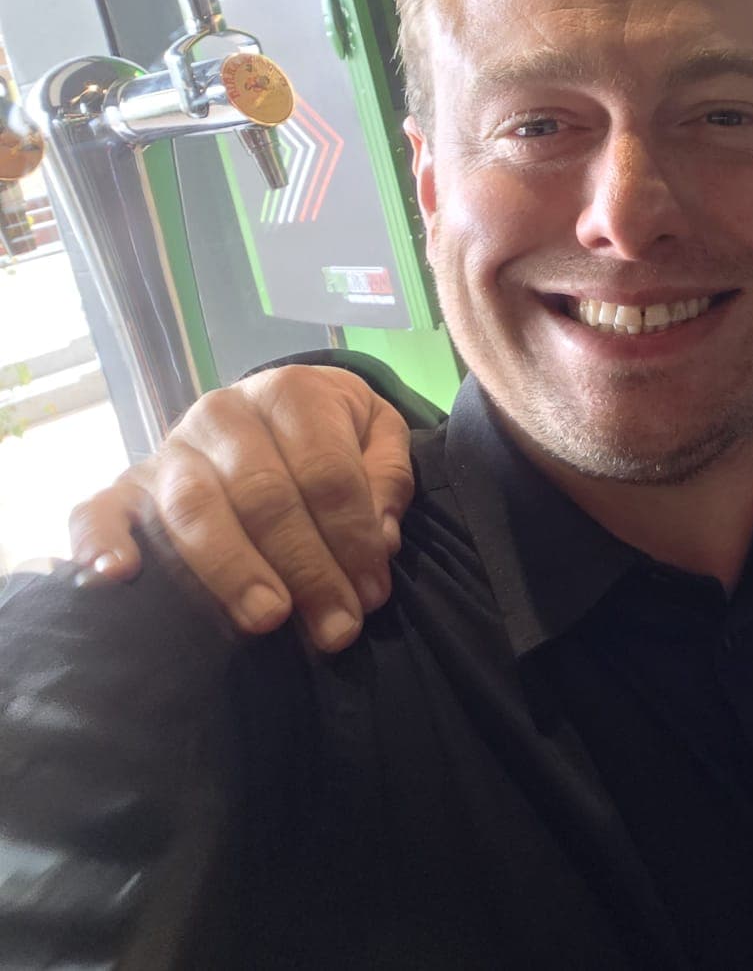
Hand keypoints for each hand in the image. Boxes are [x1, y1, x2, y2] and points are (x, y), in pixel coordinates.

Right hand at [67, 365, 412, 651]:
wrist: (273, 405)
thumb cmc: (333, 431)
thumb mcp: (378, 433)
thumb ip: (386, 478)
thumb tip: (382, 539)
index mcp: (290, 392)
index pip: (327, 472)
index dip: (354, 538)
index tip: (372, 594)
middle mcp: (223, 413)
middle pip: (265, 497)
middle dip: (306, 568)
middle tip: (335, 628)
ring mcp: (170, 448)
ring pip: (194, 508)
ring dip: (232, 570)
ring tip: (267, 620)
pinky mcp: (127, 485)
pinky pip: (98, 510)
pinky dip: (99, 541)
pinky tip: (117, 578)